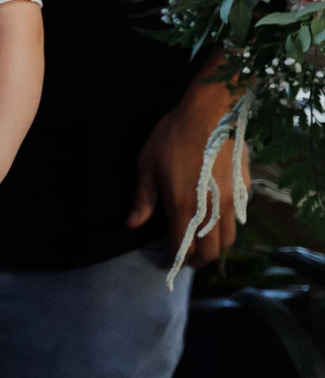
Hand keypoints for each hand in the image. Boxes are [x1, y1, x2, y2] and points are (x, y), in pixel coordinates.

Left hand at [128, 75, 242, 267]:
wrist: (211, 113)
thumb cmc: (173, 136)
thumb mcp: (147, 165)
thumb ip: (143, 199)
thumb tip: (132, 224)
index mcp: (184, 207)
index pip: (184, 248)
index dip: (176, 261)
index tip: (169, 264)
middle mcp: (212, 209)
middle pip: (212, 251)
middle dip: (199, 261)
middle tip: (187, 259)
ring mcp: (232, 200)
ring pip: (229, 238)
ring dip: (216, 246)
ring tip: (201, 243)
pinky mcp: (245, 189)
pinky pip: (237, 218)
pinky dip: (227, 227)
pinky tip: (215, 219)